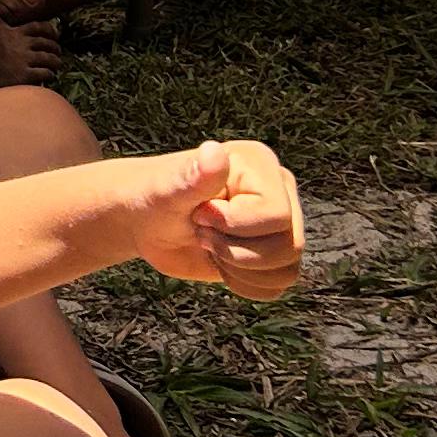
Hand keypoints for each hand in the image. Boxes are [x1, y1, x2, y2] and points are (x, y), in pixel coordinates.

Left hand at [123, 138, 306, 296]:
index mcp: (260, 164)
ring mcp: (280, 224)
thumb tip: (213, 151)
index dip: (234, 226)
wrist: (148, 223)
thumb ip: (194, 176)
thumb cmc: (156, 198)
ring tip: (211, 244)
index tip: (199, 213)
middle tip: (202, 232)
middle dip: (234, 250)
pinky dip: (244, 284)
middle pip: (288, 246)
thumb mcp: (169, 189)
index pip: (276, 215)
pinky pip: (277, 286)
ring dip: (239, 268)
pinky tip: (220, 263)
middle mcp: (280, 192)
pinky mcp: (273, 253)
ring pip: (286, 270)